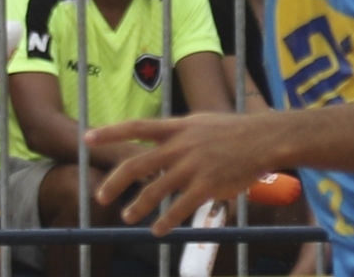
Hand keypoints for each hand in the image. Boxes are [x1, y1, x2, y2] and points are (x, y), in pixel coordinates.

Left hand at [87, 111, 293, 235]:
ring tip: (127, 216)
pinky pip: (179, 208)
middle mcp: (181, 145)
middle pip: (137, 164)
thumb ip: (181, 135)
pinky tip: (158, 230)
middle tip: (101, 195)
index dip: (111, 132)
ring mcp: (193, 165)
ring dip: (137, 206)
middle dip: (115, 181)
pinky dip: (165, 222)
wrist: (266, 138)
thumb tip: (162, 146)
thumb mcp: (205, 124)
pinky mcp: (206, 185)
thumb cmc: (237, 132)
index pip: (138, 127)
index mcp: (179, 127)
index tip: (87, 139)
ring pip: (154, 191)